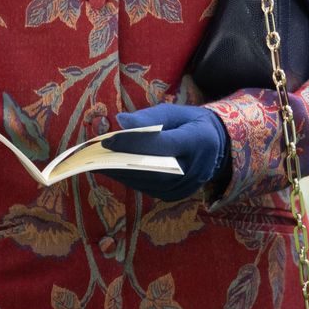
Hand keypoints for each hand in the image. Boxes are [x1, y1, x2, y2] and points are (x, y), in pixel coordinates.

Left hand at [102, 104, 229, 200]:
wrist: (215, 147)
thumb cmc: (188, 123)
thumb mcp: (174, 113)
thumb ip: (148, 117)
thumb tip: (120, 121)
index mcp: (199, 141)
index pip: (162, 144)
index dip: (133, 143)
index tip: (107, 140)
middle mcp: (196, 169)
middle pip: (152, 167)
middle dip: (120, 160)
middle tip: (93, 154)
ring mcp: (186, 187)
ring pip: (147, 181)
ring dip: (119, 171)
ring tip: (95, 160)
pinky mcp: (176, 196)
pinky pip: (148, 187)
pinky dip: (128, 177)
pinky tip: (110, 168)